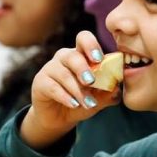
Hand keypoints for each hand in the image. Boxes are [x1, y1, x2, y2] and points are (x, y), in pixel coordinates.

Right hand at [21, 31, 120, 147]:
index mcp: (81, 54)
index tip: (99, 59)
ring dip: (78, 90)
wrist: (61, 117)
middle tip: (91, 82)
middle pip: (72, 56)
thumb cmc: (82, 101)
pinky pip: (52, 87)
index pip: (84, 39)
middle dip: (83, 69)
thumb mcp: (99, 98)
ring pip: (64, 74)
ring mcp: (50, 69)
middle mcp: (64, 57)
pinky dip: (65, 97)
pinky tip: (74, 104)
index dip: (91, 45)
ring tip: (88, 103)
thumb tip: (116, 89)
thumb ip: (109, 93)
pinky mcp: (40, 83)